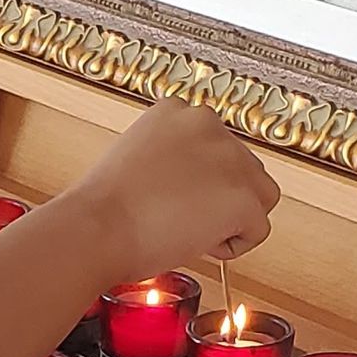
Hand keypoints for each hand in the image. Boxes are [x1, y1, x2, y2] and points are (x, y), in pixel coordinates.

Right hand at [70, 99, 278, 292]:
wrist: (97, 228)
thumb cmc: (104, 208)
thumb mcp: (135, 157)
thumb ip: (174, 158)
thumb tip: (197, 182)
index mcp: (176, 110)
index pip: (215, 146)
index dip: (200, 179)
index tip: (174, 195)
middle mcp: (207, 123)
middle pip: (243, 168)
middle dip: (221, 197)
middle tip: (179, 217)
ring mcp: (230, 158)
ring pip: (259, 196)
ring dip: (232, 218)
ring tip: (188, 229)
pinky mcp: (244, 197)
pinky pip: (258, 230)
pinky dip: (233, 246)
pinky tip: (196, 242)